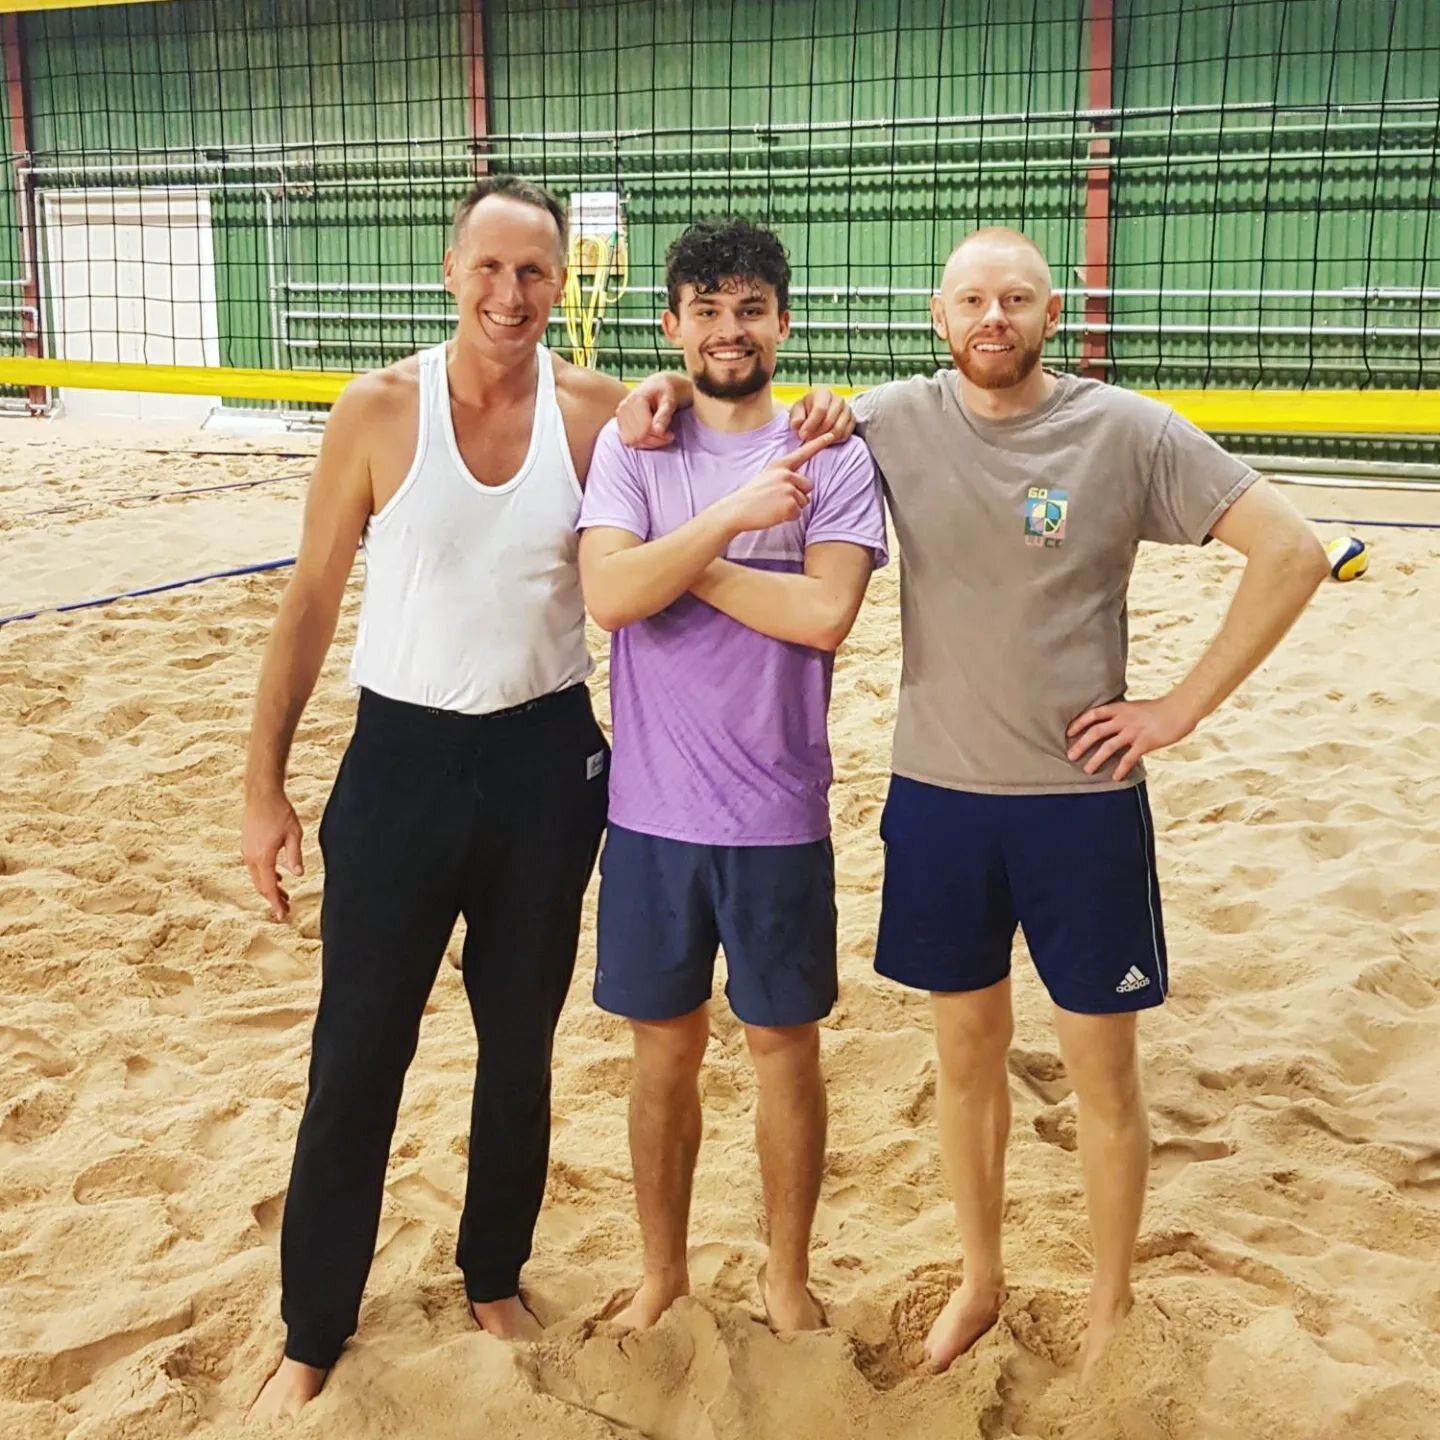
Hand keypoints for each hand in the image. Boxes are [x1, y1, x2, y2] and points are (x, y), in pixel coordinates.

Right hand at [242, 790, 303, 920]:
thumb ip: (295, 855)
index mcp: (263, 856)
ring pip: (257, 877)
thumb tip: (299, 874)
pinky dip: (265, 876)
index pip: (269, 887)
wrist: (262, 795)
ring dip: (269, 888)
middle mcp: (251, 856)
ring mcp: (247, 851)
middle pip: (261, 886)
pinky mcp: (247, 846)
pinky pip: (255, 868)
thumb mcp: (294, 834)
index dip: (275, 903)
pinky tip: (278, 877)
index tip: (283, 915)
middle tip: (287, 908)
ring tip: (284, 896)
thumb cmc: (280, 812)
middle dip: (273, 899)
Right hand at [616, 373, 686, 448]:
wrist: (655, 386)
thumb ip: (664, 415)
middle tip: (668, 436)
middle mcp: (624, 408)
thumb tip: (658, 430)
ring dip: (648, 443)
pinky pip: (628, 440)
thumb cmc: (664, 393)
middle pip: (637, 437)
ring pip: (632, 441)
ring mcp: (619, 415)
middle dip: (654, 441)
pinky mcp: (619, 422)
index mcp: (635, 400)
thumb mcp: (669, 401)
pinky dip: (642, 442)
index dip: (658, 437)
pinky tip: (652, 436)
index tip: (671, 435)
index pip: (644, 430)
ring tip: (661, 436)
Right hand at [715, 434, 835, 533]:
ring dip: (792, 507)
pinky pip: (798, 513)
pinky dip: (788, 517)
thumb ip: (784, 475)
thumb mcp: (767, 477)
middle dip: (798, 495)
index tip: (831, 434)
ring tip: (773, 506)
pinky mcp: (789, 504)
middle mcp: (786, 474)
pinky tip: (774, 514)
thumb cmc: (752, 496)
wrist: (737, 510)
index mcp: (780, 465)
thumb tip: (803, 485)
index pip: (803, 453)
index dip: (818, 443)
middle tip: (777, 499)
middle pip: (808, 486)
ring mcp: (788, 489)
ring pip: (804, 501)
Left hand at [788, 385, 853, 442]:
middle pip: (830, 420)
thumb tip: (798, 424)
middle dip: (817, 433)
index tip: (802, 435)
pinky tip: (826, 440)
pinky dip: (835, 441)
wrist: (815, 414)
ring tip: (816, 441)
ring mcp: (847, 410)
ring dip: (826, 438)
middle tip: (808, 440)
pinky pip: (845, 434)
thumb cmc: (805, 412)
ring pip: (839, 429)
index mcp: (823, 393)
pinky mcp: (852, 420)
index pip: (820, 409)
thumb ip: (796, 418)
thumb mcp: (796, 412)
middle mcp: (838, 399)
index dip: (811, 424)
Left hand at [1066, 695, 1197, 780]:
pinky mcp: (1145, 742)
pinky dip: (1121, 768)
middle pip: (1096, 732)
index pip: (1094, 714)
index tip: (1068, 732)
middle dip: (1081, 744)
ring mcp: (1134, 731)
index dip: (1079, 723)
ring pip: (1108, 746)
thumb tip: (1113, 725)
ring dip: (1096, 759)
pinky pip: (1129, 758)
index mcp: (1120, 708)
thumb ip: (1124, 716)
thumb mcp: (1137, 707)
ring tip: (1087, 770)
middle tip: (1070, 756)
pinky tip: (1116, 777)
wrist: (1180, 708)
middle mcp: (1124, 719)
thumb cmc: (1160, 709)